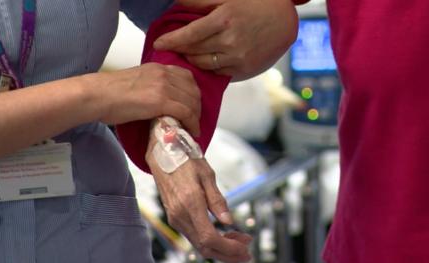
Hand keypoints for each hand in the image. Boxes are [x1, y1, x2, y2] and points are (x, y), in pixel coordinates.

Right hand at [85, 63, 200, 135]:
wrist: (97, 95)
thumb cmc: (108, 93)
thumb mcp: (136, 82)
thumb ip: (151, 87)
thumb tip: (158, 102)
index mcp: (157, 68)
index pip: (186, 77)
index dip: (193, 93)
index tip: (191, 105)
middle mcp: (163, 74)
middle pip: (193, 89)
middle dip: (197, 106)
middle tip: (193, 120)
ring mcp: (163, 86)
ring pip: (192, 102)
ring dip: (196, 117)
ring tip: (192, 128)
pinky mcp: (161, 101)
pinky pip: (186, 112)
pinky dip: (192, 123)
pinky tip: (190, 131)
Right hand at [146, 133, 251, 262]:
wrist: (162, 153)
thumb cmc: (185, 159)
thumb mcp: (207, 174)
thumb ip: (217, 200)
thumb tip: (228, 221)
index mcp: (190, 203)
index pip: (210, 237)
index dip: (229, 247)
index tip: (244, 245)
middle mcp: (180, 215)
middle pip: (205, 247)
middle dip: (228, 254)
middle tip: (246, 251)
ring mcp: (175, 218)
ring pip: (199, 245)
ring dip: (220, 248)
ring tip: (239, 241)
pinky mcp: (174, 217)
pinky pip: (194, 237)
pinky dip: (210, 240)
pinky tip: (223, 234)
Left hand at [153, 0, 298, 80]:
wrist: (286, 22)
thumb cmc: (256, 5)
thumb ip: (201, 2)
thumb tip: (177, 3)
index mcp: (225, 19)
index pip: (189, 35)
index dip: (171, 40)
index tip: (159, 43)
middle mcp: (230, 41)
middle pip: (194, 50)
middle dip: (179, 50)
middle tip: (169, 49)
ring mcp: (238, 58)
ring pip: (203, 64)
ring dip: (191, 60)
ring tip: (185, 55)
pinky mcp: (244, 70)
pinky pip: (218, 73)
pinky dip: (207, 68)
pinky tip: (203, 61)